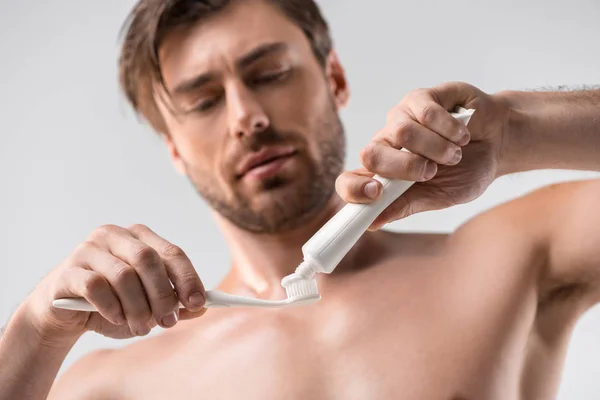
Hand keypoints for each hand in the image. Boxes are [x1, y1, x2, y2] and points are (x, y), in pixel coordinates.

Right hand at [24, 224, 206, 341]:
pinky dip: (111, 307)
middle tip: (169, 322)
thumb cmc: (113, 305)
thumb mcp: (148, 307)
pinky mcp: (69, 270)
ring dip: (138, 308)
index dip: (188, 278)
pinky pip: (96, 287)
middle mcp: (115, 236)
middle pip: (148, 259)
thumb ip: (175, 305)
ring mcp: (90, 250)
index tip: (198, 302)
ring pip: (124, 275)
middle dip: (163, 295)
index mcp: (140, 238)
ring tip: (141, 328)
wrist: (64, 314)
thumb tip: (201, 307)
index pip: (172, 253)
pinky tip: (116, 319)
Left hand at [336, 81, 509, 228]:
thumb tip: (373, 223)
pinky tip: (462, 134)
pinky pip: (424, 113)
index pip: (348, 181)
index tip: (376, 194)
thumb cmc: (467, 172)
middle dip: (405, 167)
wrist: (501, 144)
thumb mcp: (439, 197)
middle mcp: (386, 144)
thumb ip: (406, 206)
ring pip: (401, 131)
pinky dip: (450, 129)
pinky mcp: (420, 97)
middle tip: (432, 171)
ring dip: (436, 148)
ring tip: (455, 153)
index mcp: (384, 174)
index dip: (353, 190)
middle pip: (370, 153)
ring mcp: (400, 117)